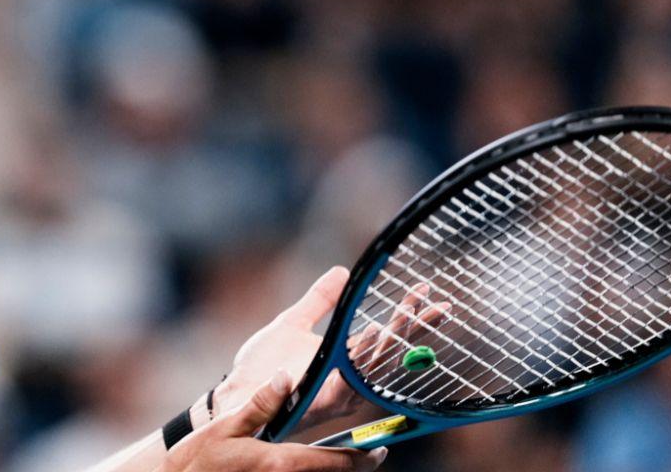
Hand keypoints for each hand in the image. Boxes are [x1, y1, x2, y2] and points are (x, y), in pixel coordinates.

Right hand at [162, 372, 386, 471]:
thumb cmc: (196, 463)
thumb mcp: (225, 428)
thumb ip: (259, 405)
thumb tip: (285, 376)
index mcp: (281, 462)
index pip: (337, 463)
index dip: (364, 457)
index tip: (381, 449)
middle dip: (351, 465)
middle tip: (368, 451)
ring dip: (331, 469)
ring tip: (342, 457)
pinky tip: (306, 463)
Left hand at [216, 267, 447, 430]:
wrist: (237, 392)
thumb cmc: (262, 365)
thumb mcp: (293, 322)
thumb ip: (319, 299)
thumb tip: (341, 271)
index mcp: (345, 361)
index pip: (384, 336)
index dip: (405, 314)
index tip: (422, 289)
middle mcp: (349, 379)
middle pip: (390, 349)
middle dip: (413, 324)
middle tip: (434, 299)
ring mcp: (340, 391)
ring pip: (375, 362)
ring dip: (394, 337)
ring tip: (409, 310)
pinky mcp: (324, 399)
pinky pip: (351, 379)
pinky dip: (363, 358)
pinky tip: (374, 334)